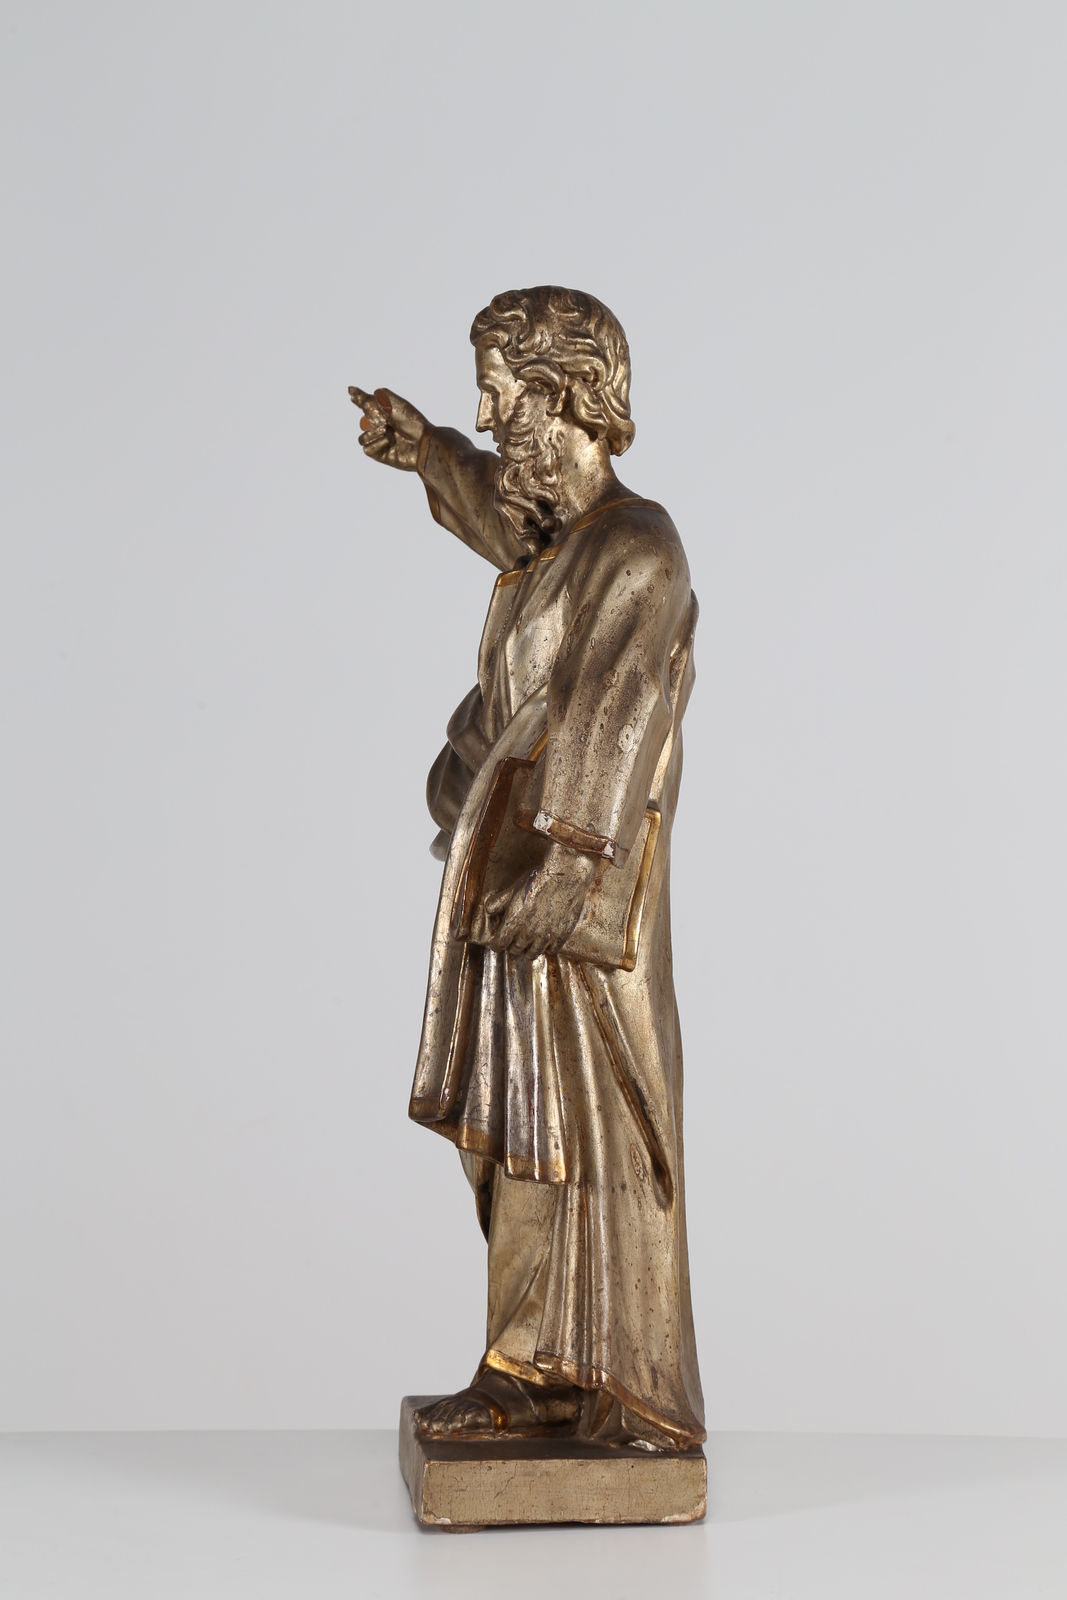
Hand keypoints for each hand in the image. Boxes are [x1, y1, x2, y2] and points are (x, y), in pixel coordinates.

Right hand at [348, 386, 428, 471]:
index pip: (368, 405)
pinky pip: (367, 449)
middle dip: (366, 416)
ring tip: (387, 431)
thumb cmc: (411, 421)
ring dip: (372, 433)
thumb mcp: (392, 403)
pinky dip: (377, 443)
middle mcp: (382, 426)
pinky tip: (389, 441)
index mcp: (385, 413)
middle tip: (373, 411)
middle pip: (363, 420)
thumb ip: (374, 396)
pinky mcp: (381, 455)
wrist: (422, 442)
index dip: (359, 399)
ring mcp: (381, 441)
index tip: (351, 392)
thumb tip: (357, 391)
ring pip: (362, 437)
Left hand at [471, 842, 603, 958]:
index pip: (499, 944)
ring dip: (529, 949)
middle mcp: (528, 932)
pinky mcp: (562, 936)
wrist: (566, 875)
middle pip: (515, 950)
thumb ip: (499, 901)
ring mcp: (546, 936)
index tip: (498, 942)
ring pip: (533, 954)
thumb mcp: (514, 888)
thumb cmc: (538, 879)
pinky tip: (547, 938)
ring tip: (530, 941)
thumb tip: (489, 910)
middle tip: (515, 939)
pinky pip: (551, 950)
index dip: (497, 944)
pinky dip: (548, 947)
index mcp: (513, 921)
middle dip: (512, 945)